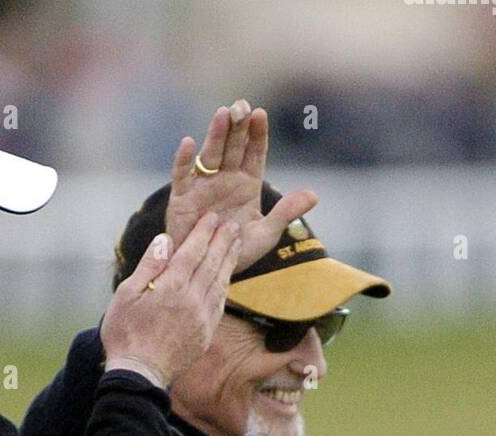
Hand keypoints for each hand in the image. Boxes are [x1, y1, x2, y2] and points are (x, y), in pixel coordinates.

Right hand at [100, 211, 240, 387]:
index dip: (203, 233)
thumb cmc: (125, 334)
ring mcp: (202, 318)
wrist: (140, 374)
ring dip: (229, 260)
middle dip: (222, 241)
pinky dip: (225, 285)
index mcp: (171, 287)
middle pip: (211, 264)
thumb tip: (166, 240)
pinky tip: (227, 277)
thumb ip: (149, 266)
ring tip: (237, 244)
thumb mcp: (126, 295)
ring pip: (220, 282)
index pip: (192, 252)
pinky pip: (220, 303)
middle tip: (233, 225)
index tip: (212, 218)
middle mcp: (191, 299)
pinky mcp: (206, 333)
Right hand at [165, 99, 317, 273]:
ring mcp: (203, 186)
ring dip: (215, 135)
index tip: (261, 114)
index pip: (254, 152)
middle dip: (237, 126)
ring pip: (210, 155)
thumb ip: (286, 213)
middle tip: (241, 105)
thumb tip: (313, 195)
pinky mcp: (182, 198)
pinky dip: (183, 159)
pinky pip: (182, 175)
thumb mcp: (266, 234)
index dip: (257, 133)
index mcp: (247, 183)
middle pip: (232, 147)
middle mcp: (225, 178)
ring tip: (222, 115)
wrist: (207, 270)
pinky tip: (188, 143)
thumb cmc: (236, 251)